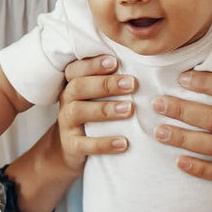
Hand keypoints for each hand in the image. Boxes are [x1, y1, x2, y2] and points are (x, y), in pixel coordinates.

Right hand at [56, 55, 136, 173]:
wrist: (71, 150)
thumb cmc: (94, 114)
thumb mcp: (98, 96)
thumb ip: (112, 81)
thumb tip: (145, 66)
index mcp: (74, 85)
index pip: (76, 69)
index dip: (93, 64)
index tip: (115, 61)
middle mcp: (67, 101)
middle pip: (78, 87)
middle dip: (106, 84)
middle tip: (132, 84)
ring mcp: (66, 124)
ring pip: (79, 112)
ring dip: (106, 109)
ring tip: (129, 109)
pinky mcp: (71, 146)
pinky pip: (84, 144)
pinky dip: (104, 143)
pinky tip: (123, 143)